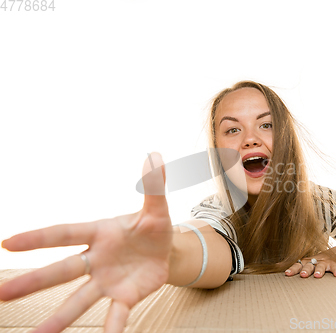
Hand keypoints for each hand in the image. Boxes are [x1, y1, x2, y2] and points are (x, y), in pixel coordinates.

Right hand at [0, 152, 171, 332]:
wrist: (166, 251)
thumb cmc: (152, 228)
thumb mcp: (156, 208)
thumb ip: (154, 187)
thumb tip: (155, 156)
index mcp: (99, 233)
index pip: (65, 234)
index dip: (39, 238)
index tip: (7, 242)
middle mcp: (96, 259)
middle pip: (63, 270)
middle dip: (35, 280)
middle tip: (3, 293)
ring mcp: (108, 281)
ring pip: (80, 299)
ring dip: (60, 318)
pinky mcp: (124, 297)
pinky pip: (115, 315)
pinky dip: (111, 328)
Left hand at [284, 250, 335, 277]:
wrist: (332, 254)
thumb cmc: (316, 264)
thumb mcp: (307, 265)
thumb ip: (298, 270)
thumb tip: (283, 273)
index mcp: (306, 263)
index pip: (298, 265)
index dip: (293, 269)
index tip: (287, 273)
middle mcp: (313, 262)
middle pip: (308, 265)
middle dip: (306, 270)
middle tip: (303, 275)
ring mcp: (323, 262)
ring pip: (320, 265)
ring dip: (319, 270)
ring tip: (317, 275)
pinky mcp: (333, 264)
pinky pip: (334, 267)